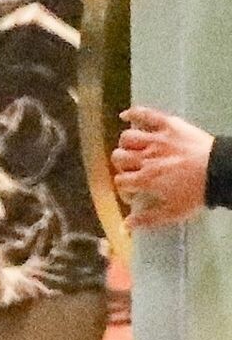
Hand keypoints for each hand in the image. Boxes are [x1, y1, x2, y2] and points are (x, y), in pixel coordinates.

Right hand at [113, 106, 214, 230]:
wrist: (221, 171)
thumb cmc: (199, 193)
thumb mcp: (173, 212)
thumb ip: (147, 219)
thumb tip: (125, 226)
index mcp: (145, 179)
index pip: (120, 181)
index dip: (124, 187)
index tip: (132, 192)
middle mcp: (145, 158)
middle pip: (118, 158)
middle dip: (122, 165)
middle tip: (132, 169)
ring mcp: (155, 140)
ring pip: (127, 138)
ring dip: (127, 144)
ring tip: (133, 147)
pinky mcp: (167, 125)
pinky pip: (144, 115)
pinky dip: (132, 113)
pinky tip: (125, 116)